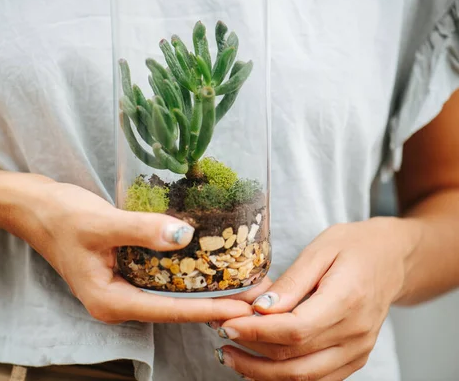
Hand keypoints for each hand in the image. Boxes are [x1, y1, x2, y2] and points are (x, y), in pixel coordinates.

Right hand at [5, 175, 253, 323]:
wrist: (35, 206)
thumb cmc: (60, 216)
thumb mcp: (101, 222)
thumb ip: (141, 230)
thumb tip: (185, 235)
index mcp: (110, 301)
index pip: (168, 311)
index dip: (207, 308)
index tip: (242, 307)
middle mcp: (118, 301)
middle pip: (174, 308)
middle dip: (213, 303)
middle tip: (252, 296)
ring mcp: (122, 287)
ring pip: (170, 295)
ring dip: (204, 289)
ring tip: (240, 283)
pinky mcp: (125, 271)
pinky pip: (162, 278)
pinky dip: (186, 274)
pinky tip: (208, 264)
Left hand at [209, 218, 415, 379]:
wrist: (393, 258)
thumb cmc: (354, 246)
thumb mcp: (320, 249)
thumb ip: (291, 283)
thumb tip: (261, 310)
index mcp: (348, 300)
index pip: (295, 330)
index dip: (257, 333)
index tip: (227, 325)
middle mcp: (356, 333)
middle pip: (296, 360)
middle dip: (251, 355)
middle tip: (221, 338)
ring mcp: (358, 350)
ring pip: (304, 378)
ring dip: (262, 373)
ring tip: (231, 355)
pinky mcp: (355, 358)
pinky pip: (317, 379)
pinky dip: (285, 377)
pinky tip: (258, 365)